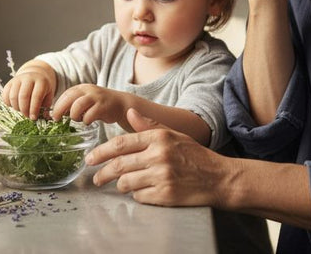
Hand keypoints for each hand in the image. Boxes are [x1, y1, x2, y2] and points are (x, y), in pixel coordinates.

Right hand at [1, 67, 54, 119]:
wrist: (35, 75)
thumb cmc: (42, 89)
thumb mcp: (48, 96)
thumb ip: (46, 107)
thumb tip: (43, 117)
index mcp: (41, 81)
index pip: (36, 96)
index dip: (34, 109)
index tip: (33, 118)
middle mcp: (28, 78)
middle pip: (23, 96)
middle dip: (24, 110)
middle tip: (27, 116)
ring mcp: (17, 79)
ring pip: (13, 96)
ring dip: (16, 107)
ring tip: (22, 110)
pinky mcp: (9, 82)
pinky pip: (5, 95)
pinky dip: (8, 104)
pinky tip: (15, 105)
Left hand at [50, 84, 130, 125]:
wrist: (121, 103)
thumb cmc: (100, 104)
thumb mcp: (86, 100)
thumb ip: (73, 104)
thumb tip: (59, 113)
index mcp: (82, 88)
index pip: (65, 94)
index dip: (57, 105)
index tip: (53, 115)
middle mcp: (88, 90)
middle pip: (69, 98)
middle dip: (60, 110)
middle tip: (57, 119)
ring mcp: (96, 97)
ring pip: (77, 106)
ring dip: (74, 115)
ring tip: (77, 119)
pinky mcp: (103, 106)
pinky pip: (89, 115)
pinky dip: (85, 120)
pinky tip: (88, 121)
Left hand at [86, 108, 227, 206]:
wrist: (219, 178)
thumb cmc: (195, 156)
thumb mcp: (174, 135)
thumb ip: (150, 126)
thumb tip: (129, 113)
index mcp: (158, 138)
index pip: (120, 144)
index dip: (100, 152)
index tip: (90, 159)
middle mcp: (158, 156)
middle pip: (118, 165)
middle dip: (102, 173)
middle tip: (96, 178)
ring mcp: (162, 176)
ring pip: (126, 182)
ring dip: (120, 185)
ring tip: (121, 184)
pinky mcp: (166, 195)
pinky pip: (139, 196)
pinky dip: (137, 195)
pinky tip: (142, 191)